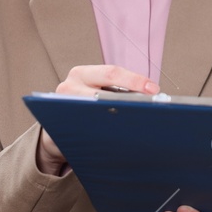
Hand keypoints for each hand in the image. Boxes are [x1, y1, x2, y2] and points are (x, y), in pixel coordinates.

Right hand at [35, 64, 161, 176]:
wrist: (57, 124)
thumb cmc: (86, 103)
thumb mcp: (97, 89)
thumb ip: (117, 89)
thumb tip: (150, 94)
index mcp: (81, 74)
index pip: (112, 73)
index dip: (134, 80)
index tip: (154, 89)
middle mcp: (68, 88)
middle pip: (103, 95)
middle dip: (129, 102)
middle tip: (151, 109)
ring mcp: (62, 109)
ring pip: (95, 114)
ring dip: (118, 121)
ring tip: (139, 123)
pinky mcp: (61, 129)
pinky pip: (87, 132)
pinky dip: (106, 134)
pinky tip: (122, 138)